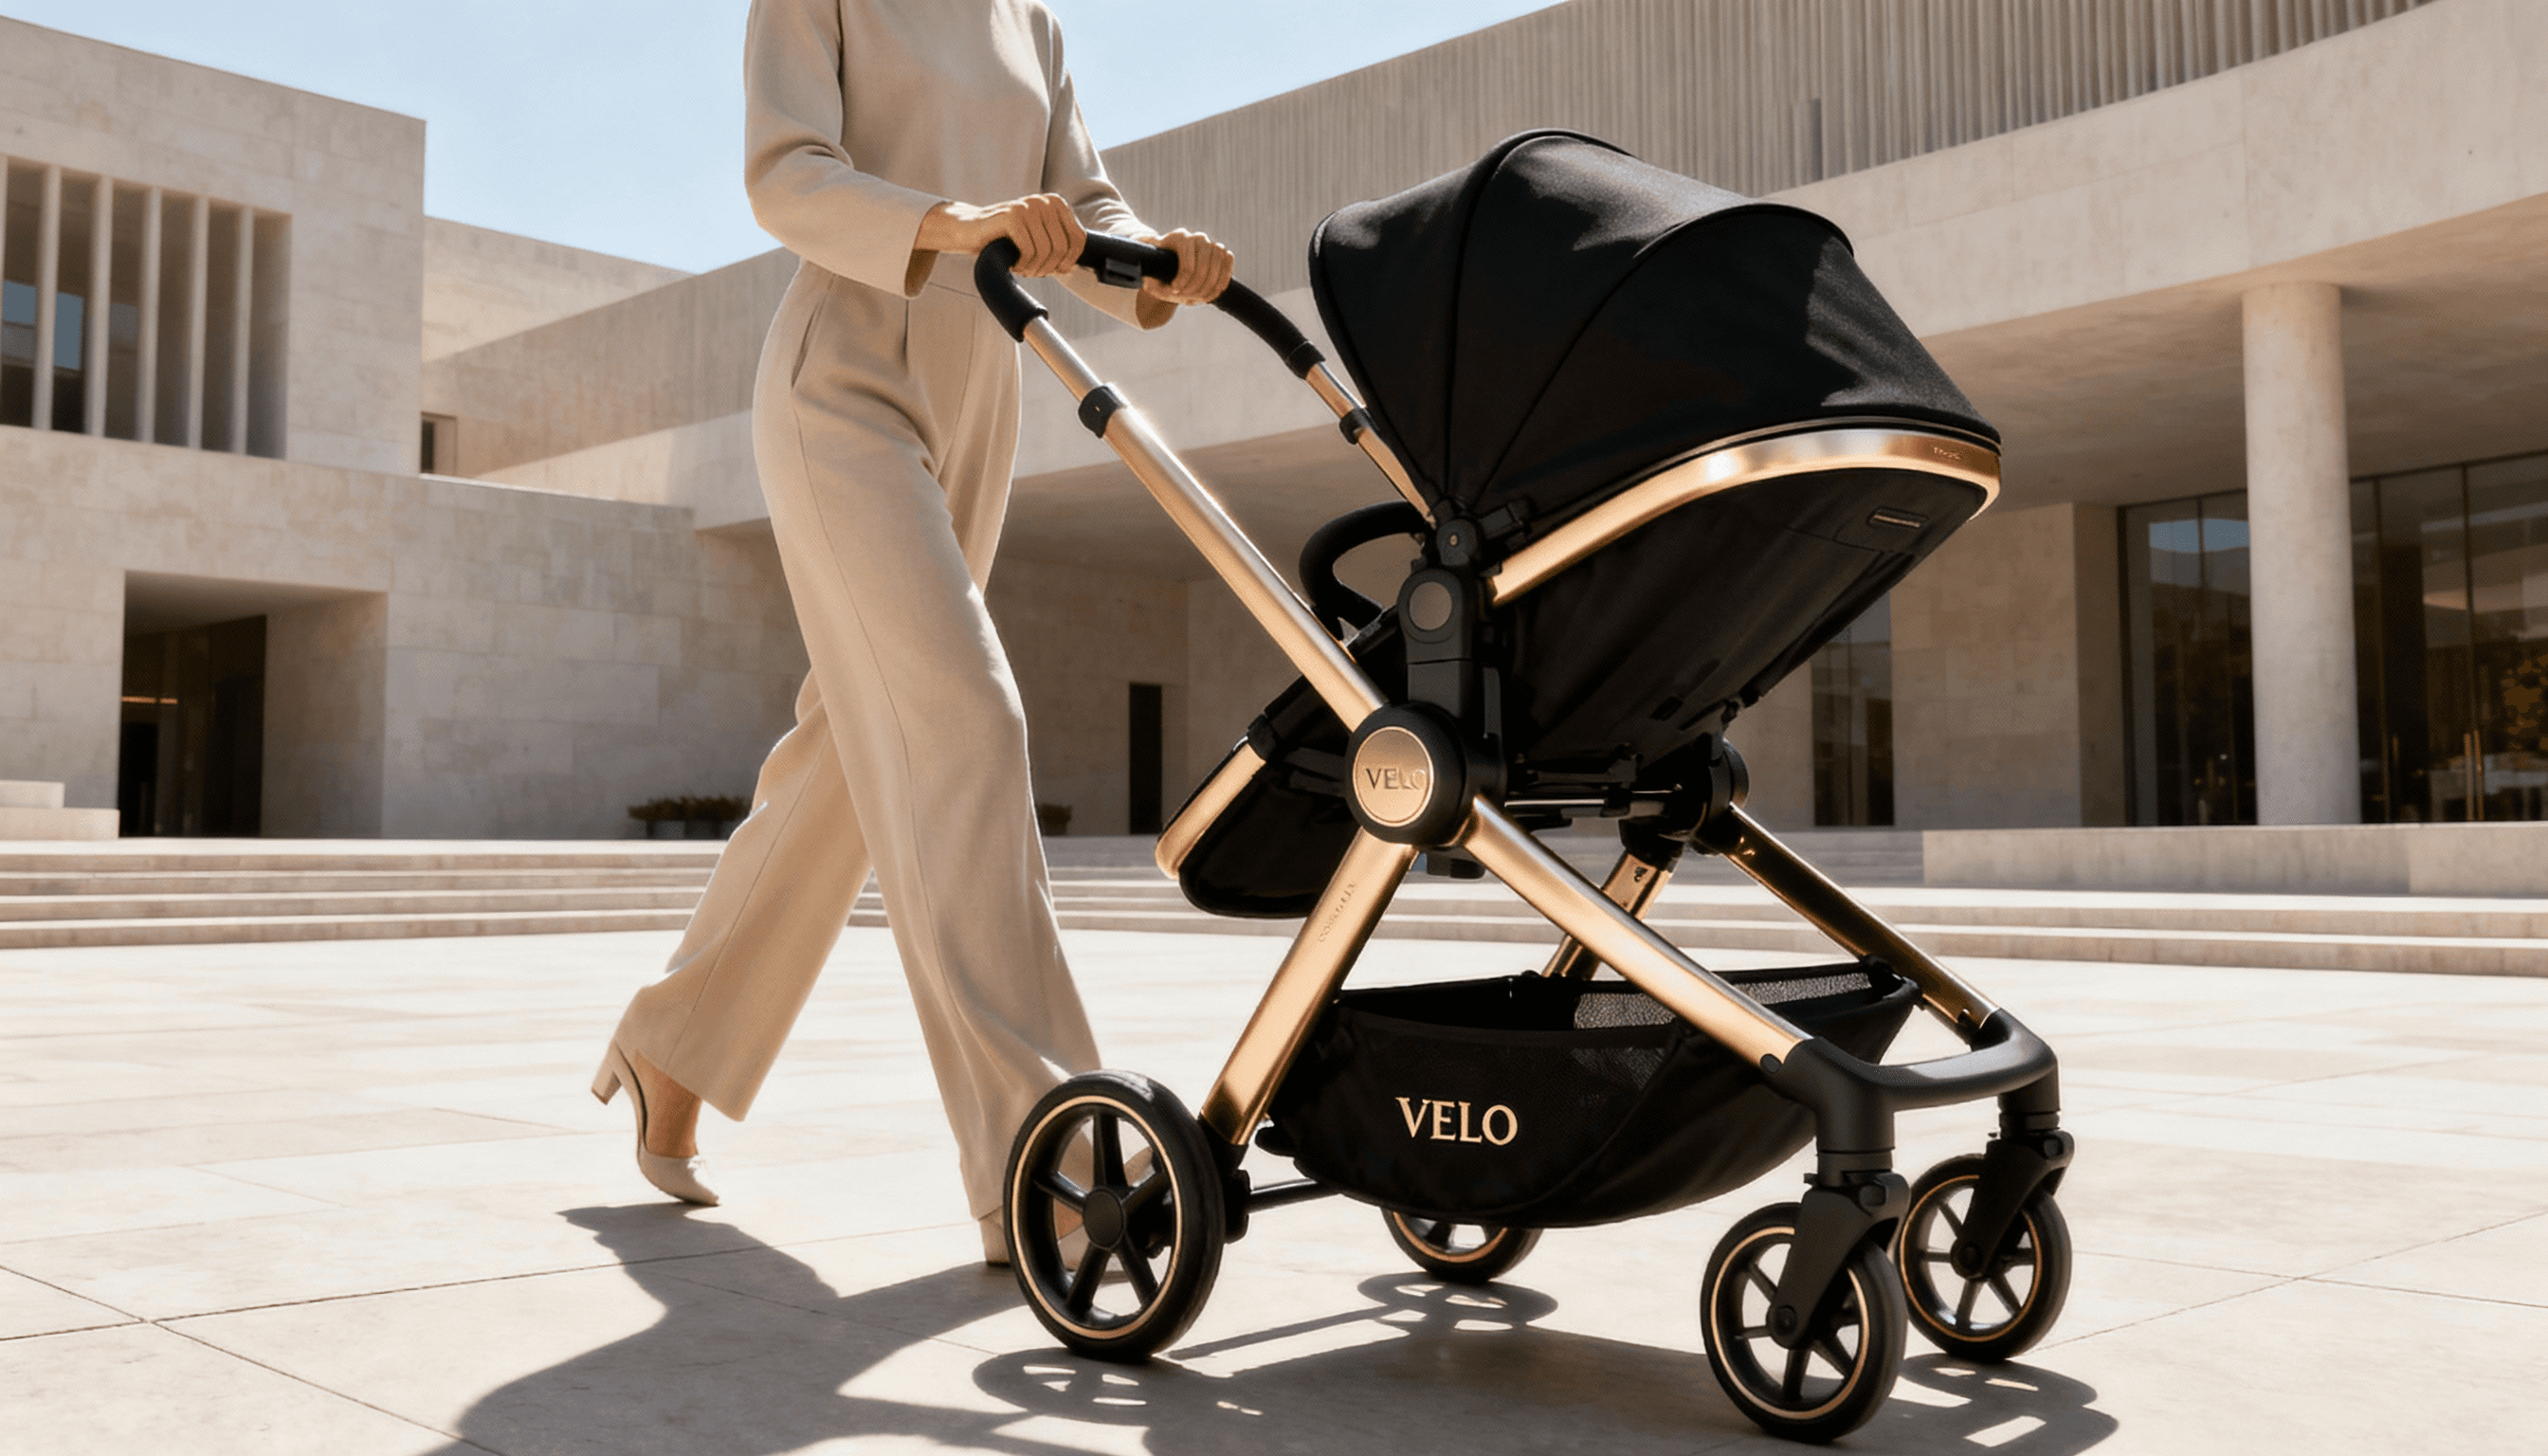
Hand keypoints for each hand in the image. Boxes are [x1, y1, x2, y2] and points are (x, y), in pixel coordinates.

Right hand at [915, 194, 1084, 277]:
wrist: (971, 231)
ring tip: (1022, 268)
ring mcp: (1028, 206)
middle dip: (1049, 267)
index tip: (1054, 270)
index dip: (1069, 260)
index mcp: (1056, 204)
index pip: (1079, 238)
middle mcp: (1044, 201)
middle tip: (1033, 272)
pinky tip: (1013, 263)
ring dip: (1034, 268)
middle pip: (1063, 247)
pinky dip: (1022, 264)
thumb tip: (1071, 268)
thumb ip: (1055, 251)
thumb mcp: (1036, 242)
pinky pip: (1029, 250)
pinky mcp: (1012, 215)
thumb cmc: (1005, 238)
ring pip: (1047, 251)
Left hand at [1140, 229, 1234, 305]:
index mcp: (1179, 238)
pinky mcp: (1221, 252)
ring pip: (1218, 265)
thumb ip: (1157, 285)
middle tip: (1186, 299)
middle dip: (1195, 288)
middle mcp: (1197, 237)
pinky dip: (1223, 280)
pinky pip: (1228, 263)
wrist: (1171, 264)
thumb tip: (1166, 288)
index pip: (1187, 266)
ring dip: (1210, 287)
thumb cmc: (1160, 272)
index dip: (1182, 283)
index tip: (1174, 291)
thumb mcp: (1152, 279)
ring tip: (1200, 298)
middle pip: (1203, 269)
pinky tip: (1214, 292)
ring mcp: (1211, 243)